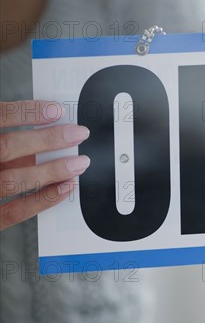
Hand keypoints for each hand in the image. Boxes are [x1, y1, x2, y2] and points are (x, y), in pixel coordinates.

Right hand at [0, 100, 90, 229]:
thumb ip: (1, 134)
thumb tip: (39, 127)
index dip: (25, 113)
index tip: (56, 110)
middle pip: (5, 147)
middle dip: (47, 140)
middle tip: (78, 134)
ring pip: (13, 180)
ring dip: (51, 171)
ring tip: (78, 162)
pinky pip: (14, 212)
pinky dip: (43, 200)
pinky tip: (65, 188)